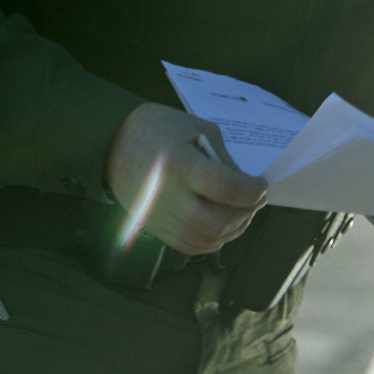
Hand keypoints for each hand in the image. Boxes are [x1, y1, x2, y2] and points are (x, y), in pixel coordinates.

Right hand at [104, 103, 266, 254]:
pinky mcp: (154, 227)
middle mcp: (167, 194)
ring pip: (205, 239)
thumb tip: (245, 185)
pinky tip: (223, 226)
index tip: (261, 186)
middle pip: (216, 223)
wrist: (112, 144)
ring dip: (232, 230)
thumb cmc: (157, 128)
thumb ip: (222, 158)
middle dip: (245, 214)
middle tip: (255, 201)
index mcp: (178, 163)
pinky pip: (190, 246)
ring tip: (242, 213)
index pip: (224, 188)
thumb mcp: (196, 129)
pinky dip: (213, 240)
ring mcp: (158, 215)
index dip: (251, 191)